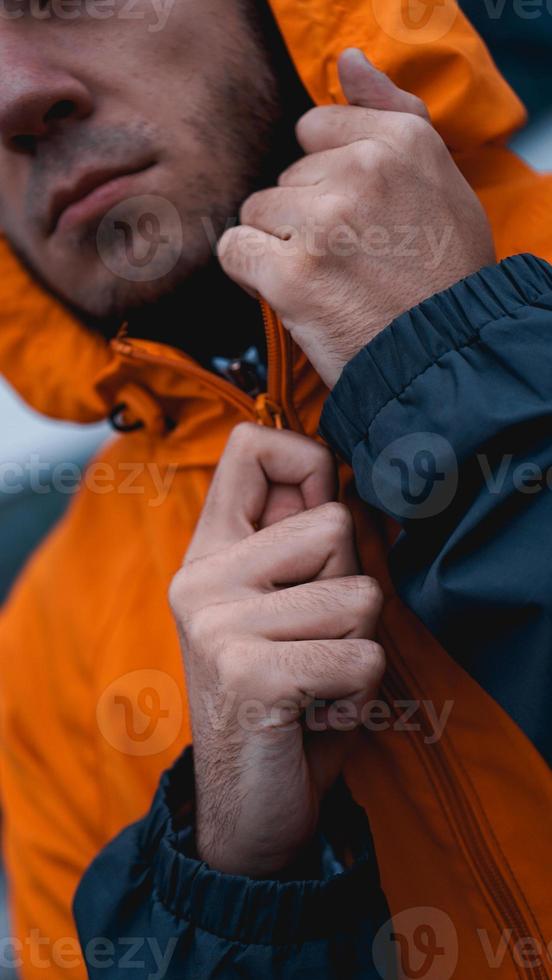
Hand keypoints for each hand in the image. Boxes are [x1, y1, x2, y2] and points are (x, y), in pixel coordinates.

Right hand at [169, 424, 384, 877]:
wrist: (247, 807)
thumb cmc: (281, 697)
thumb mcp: (286, 608)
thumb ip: (302, 544)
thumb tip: (343, 480)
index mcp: (210, 552)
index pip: (252, 446)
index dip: (309, 461)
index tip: (322, 512)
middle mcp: (203, 578)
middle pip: (338, 523)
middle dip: (352, 587)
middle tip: (312, 642)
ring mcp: (219, 624)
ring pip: (362, 594)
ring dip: (359, 647)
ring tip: (314, 680)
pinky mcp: (250, 673)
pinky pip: (362, 658)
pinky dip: (359, 695)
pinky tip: (315, 714)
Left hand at [218, 49, 495, 388]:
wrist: (445, 355)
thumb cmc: (444, 274)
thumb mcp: (441, 180)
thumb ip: (392, 112)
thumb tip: (346, 61)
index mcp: (400, 140)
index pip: (315, 130)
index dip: (325, 177)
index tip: (352, 216)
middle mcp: (361, 171)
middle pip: (286, 177)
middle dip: (304, 217)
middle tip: (346, 261)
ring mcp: (323, 223)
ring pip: (257, 212)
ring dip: (277, 247)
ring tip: (322, 281)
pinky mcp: (291, 275)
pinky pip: (234, 250)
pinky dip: (250, 274)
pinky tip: (285, 293)